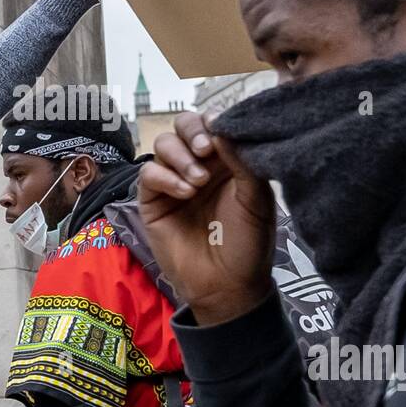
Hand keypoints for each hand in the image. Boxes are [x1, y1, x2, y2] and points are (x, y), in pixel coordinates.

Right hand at [139, 112, 275, 325]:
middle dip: (192, 130)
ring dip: (180, 156)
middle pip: (184, 125)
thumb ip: (242, 161)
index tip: (221, 128)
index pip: (214, 124)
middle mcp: (200, 164)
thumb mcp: (256, 199)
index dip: (215, 121)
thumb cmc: (248, 243)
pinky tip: (185, 192)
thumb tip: (222, 129)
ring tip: (198, 181)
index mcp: (227, 160)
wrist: (228, 286)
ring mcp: (174, 181)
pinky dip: (165, 176)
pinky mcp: (153, 200)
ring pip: (164, 144)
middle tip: (206, 148)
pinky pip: (149, 174)